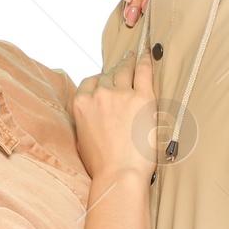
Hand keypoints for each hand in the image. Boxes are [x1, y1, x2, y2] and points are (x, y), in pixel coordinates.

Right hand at [72, 46, 155, 184]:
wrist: (120, 174)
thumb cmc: (102, 165)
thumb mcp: (81, 139)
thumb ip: (85, 120)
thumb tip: (92, 115)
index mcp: (82, 104)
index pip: (91, 82)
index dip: (101, 79)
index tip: (107, 78)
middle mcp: (100, 94)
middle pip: (109, 75)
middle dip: (116, 70)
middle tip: (123, 63)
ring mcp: (122, 94)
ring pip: (125, 70)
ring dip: (129, 63)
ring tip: (134, 56)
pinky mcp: (143, 98)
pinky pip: (143, 72)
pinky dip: (145, 61)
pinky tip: (147, 54)